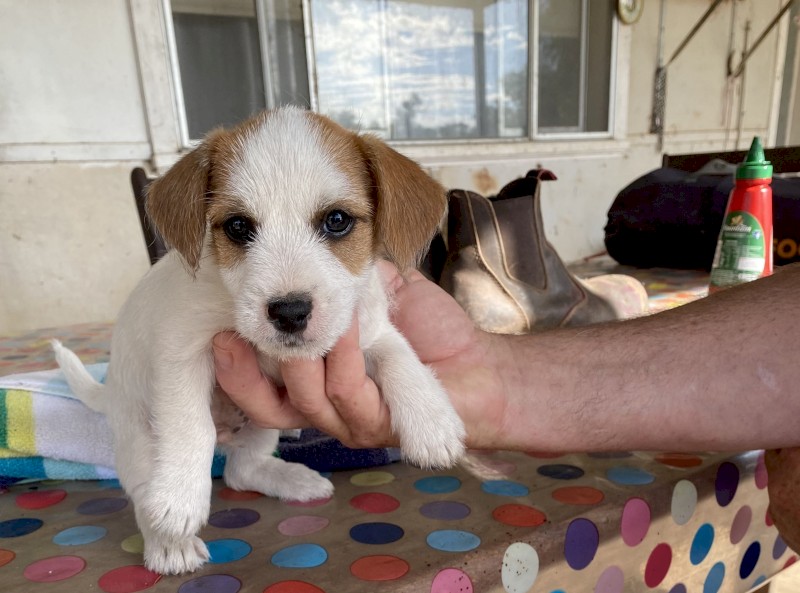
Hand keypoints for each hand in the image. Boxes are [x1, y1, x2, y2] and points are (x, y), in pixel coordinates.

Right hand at [213, 262, 506, 448]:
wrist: (481, 364)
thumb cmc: (428, 327)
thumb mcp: (374, 290)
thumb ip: (336, 273)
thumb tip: (299, 245)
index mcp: (313, 377)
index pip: (258, 381)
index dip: (233, 362)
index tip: (219, 324)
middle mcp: (323, 405)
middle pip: (266, 404)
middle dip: (244, 371)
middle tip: (231, 333)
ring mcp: (349, 420)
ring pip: (303, 398)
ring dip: (303, 355)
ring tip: (308, 316)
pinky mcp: (379, 425)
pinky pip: (348, 394)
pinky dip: (346, 357)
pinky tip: (350, 327)